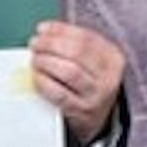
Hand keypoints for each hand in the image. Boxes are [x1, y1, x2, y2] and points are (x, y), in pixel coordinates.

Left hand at [31, 20, 125, 142]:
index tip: (42, 29)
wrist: (98, 116)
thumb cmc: (89, 82)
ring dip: (46, 62)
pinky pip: (60, 94)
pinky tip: (37, 77)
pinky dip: (44, 83)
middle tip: (35, 44)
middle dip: (50, 44)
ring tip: (35, 60)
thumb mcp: (90, 60)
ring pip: (69, 71)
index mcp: (112, 57)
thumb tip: (44, 31)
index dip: (59, 30)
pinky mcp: (82, 112)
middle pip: (77, 52)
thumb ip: (72, 43)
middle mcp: (108, 76)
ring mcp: (97, 95)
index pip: (85, 37)